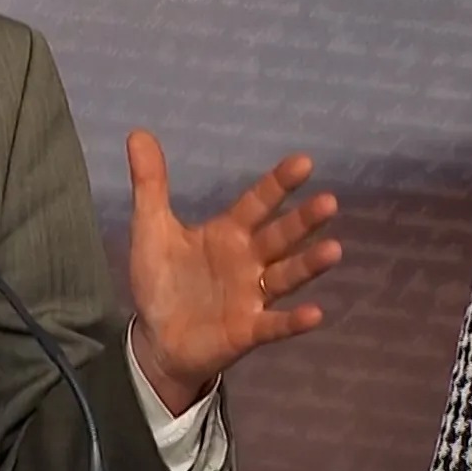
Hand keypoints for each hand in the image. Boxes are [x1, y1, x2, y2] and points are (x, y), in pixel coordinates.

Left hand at [124, 129, 341, 411]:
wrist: (156, 337)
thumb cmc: (162, 280)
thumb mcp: (151, 228)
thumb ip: (150, 185)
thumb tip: (138, 132)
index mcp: (228, 234)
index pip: (257, 204)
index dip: (278, 184)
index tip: (304, 162)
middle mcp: (248, 261)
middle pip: (280, 237)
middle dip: (303, 221)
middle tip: (329, 201)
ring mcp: (252, 296)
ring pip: (286, 276)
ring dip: (309, 265)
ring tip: (333, 250)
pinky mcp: (248, 329)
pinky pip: (275, 324)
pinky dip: (293, 321)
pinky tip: (315, 313)